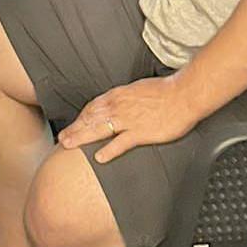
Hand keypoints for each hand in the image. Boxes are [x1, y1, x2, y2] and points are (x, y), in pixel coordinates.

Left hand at [58, 74, 200, 163]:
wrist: (184, 94)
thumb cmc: (165, 90)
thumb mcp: (138, 88)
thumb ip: (124, 98)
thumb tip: (117, 103)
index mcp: (118, 95)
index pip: (93, 107)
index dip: (81, 117)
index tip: (73, 124)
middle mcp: (119, 107)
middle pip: (90, 118)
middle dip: (75, 128)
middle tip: (62, 138)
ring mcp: (128, 120)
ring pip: (98, 129)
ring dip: (82, 137)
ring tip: (69, 145)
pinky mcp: (141, 133)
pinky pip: (120, 143)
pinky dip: (109, 150)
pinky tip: (99, 158)